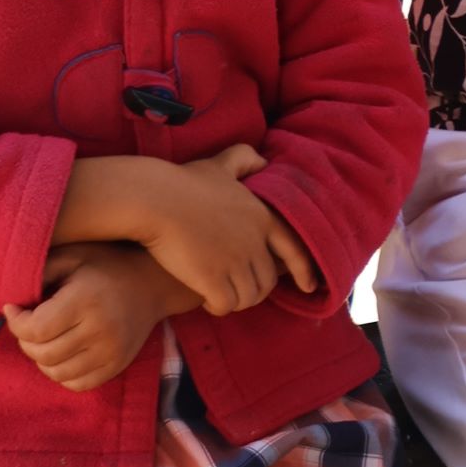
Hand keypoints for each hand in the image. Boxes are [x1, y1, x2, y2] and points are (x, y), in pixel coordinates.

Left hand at [2, 245, 188, 391]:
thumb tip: (11, 301)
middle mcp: (101, 329)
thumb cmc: (105, 266)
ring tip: (47, 339)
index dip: (15, 323)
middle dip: (26, 341)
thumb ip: (40, 272)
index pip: (35, 329)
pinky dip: (62, 373)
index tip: (14, 309)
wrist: (154, 282)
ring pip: (56, 373)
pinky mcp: (118, 364)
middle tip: (30, 325)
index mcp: (87, 300)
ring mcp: (112, 351)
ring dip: (42, 359)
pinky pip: (77, 384)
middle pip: (42, 354)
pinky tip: (64, 352)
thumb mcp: (73, 257)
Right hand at [138, 145, 316, 315]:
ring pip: (248, 297)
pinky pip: (226, 305)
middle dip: (255, 290)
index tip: (310, 287)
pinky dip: (219, 307)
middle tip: (236, 290)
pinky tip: (208, 300)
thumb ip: (245, 160)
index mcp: (263, 217)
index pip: (295, 249)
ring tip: (220, 295)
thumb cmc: (183, 182)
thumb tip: (264, 161)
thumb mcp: (222, 164)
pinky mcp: (213, 278)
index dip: (304, 270)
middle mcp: (255, 241)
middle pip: (268, 281)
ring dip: (236, 301)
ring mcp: (235, 261)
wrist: (155, 200)